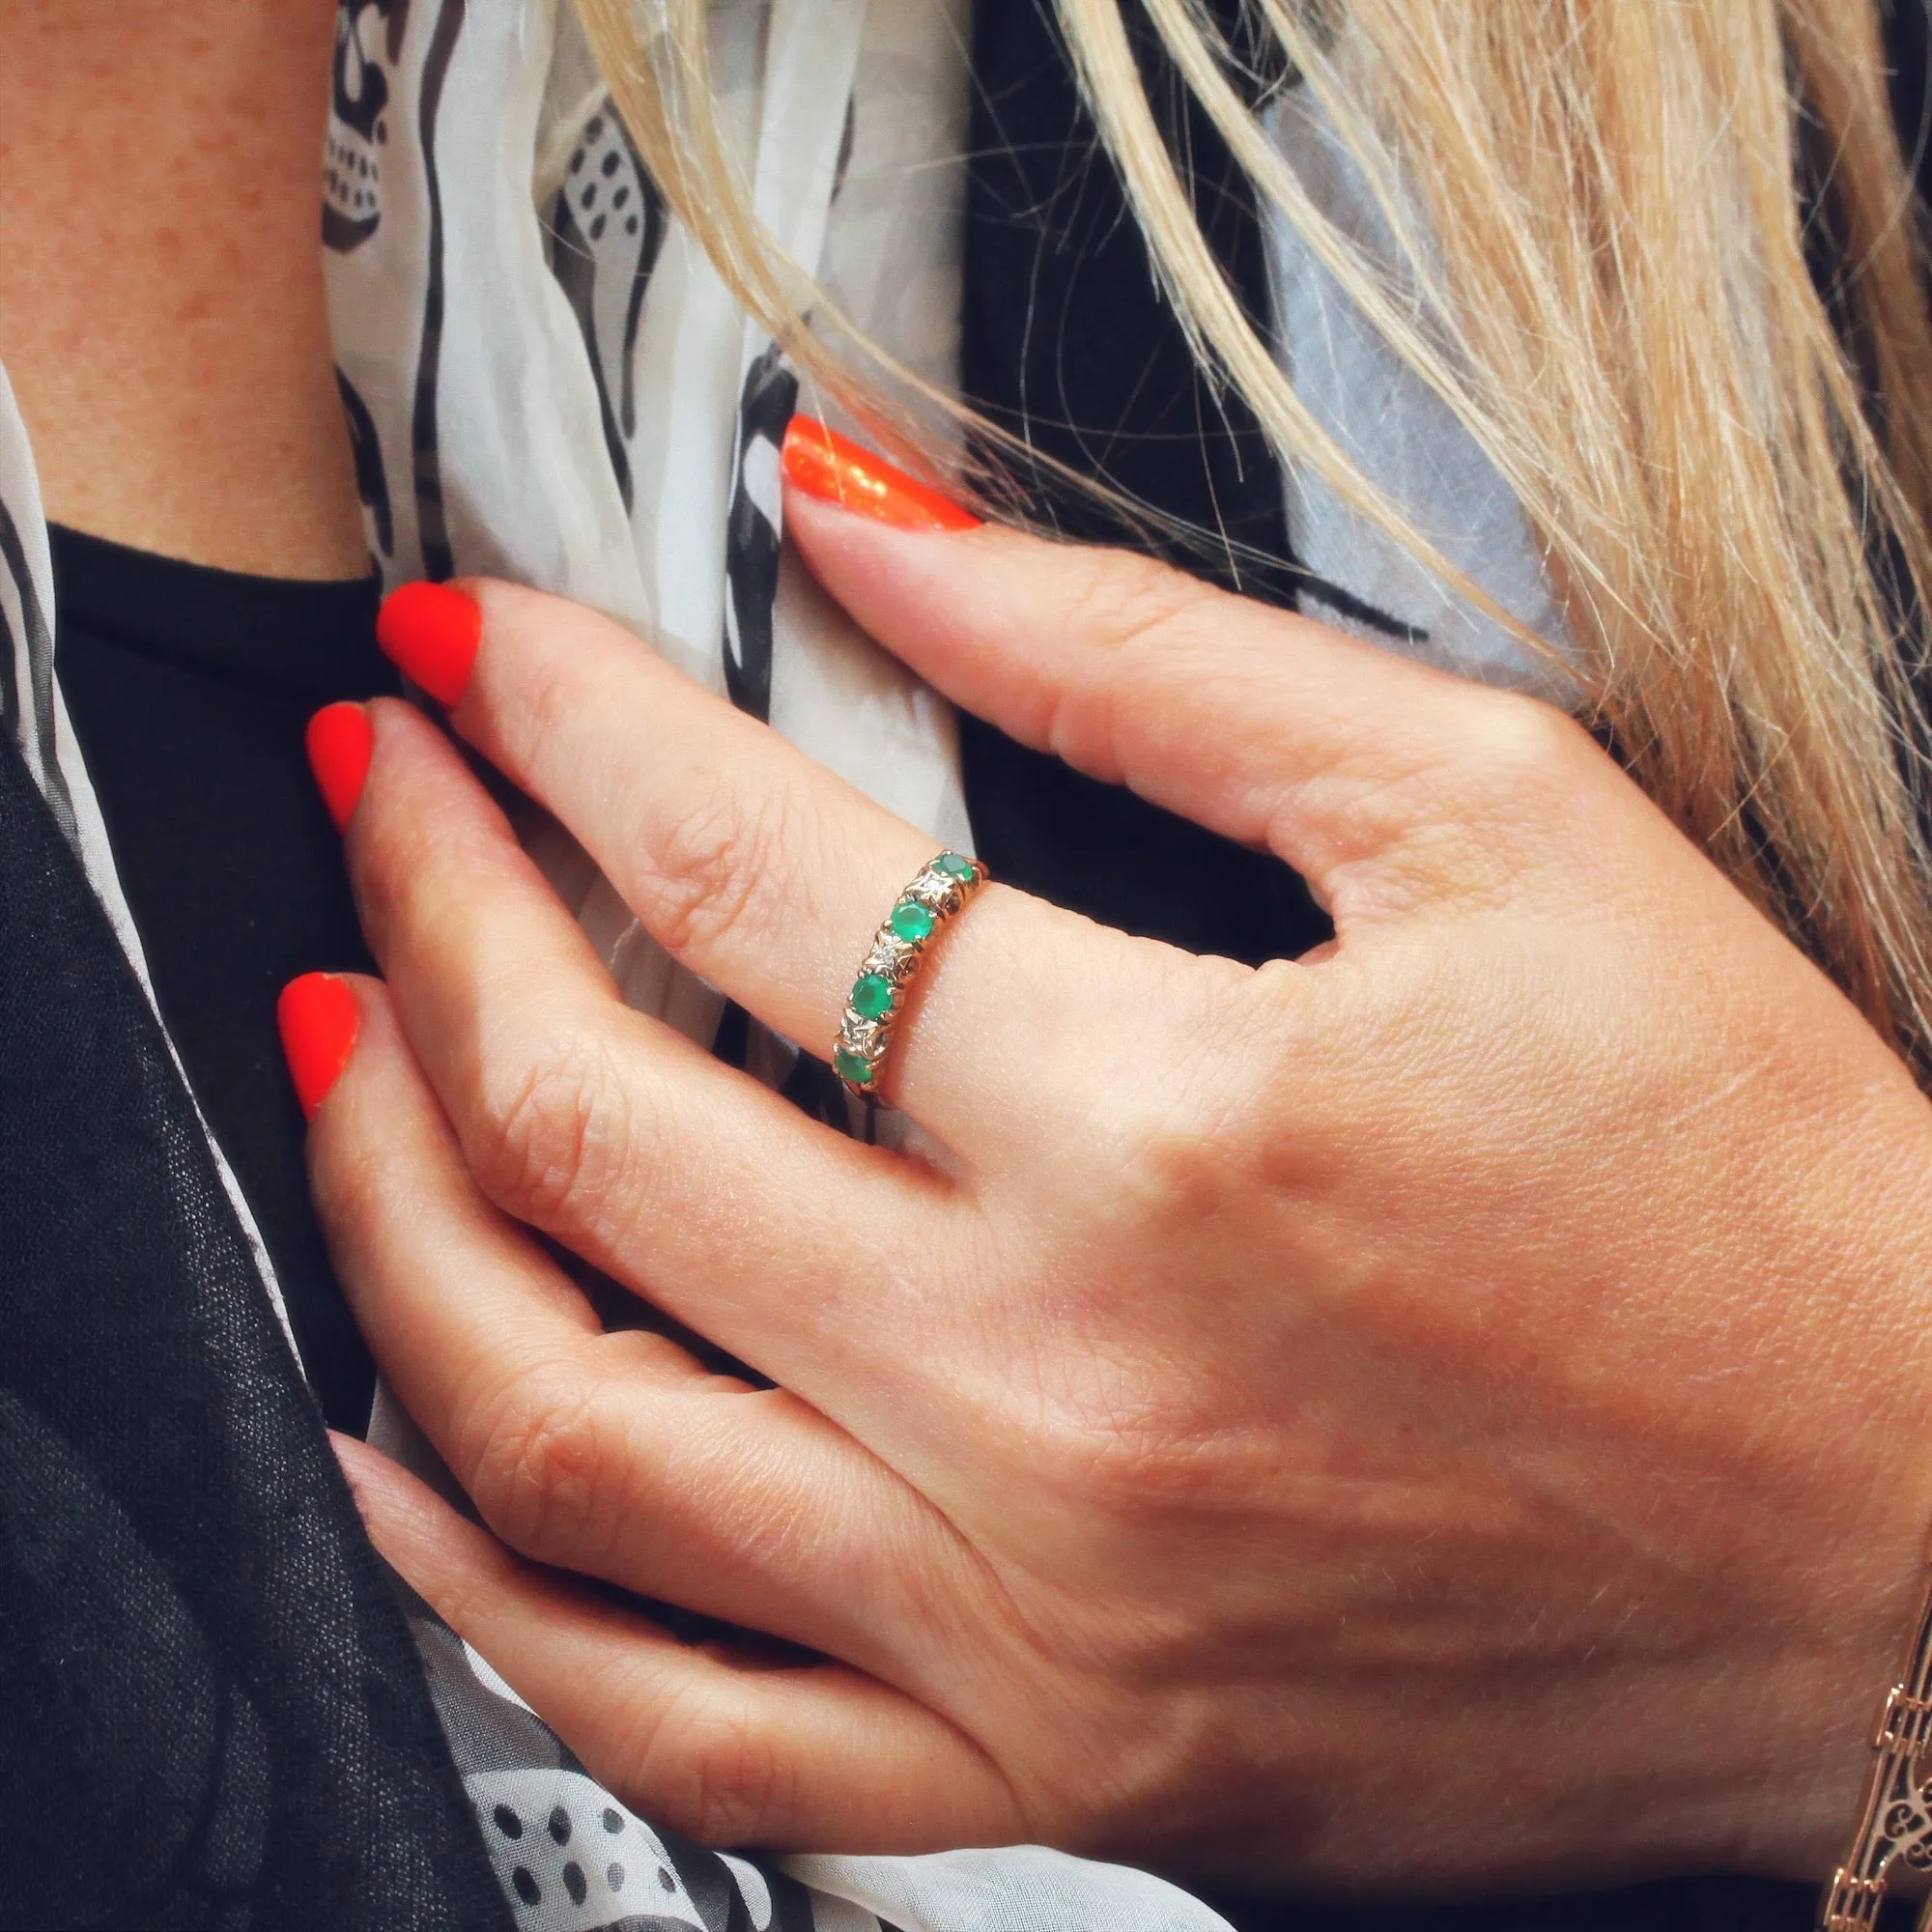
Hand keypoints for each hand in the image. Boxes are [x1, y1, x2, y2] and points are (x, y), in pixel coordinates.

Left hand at [303, 479, 1931, 1895]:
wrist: (1898, 1544)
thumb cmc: (1747, 1202)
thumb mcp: (1499, 828)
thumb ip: (1146, 658)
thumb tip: (882, 536)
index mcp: (1166, 1130)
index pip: (738, 872)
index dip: (564, 722)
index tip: (484, 657)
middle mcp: (1052, 1394)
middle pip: (583, 1132)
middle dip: (425, 920)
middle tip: (384, 811)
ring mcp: (1026, 1616)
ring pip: (553, 1435)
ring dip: (388, 1218)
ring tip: (347, 1070)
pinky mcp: (1052, 1760)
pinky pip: (672, 1721)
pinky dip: (490, 1588)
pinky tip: (413, 1456)